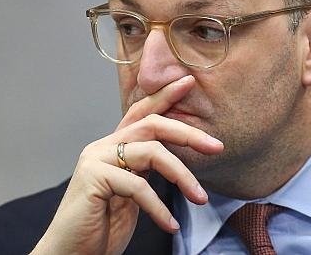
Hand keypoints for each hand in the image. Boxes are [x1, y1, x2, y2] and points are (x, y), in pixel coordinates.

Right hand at [32, 75, 223, 254]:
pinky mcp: (93, 178)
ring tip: (201, 198)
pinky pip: (139, 186)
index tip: (188, 81)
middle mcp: (102, 146)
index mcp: (112, 146)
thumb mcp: (131, 194)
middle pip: (152, 124)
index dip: (165, 95)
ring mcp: (95, 160)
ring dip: (182, 176)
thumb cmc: (101, 228)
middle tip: (217, 147)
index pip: (141, 111)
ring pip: (151, 152)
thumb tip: (177, 162)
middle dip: (188, 133)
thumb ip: (145, 171)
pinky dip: (159, 208)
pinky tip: (171, 224)